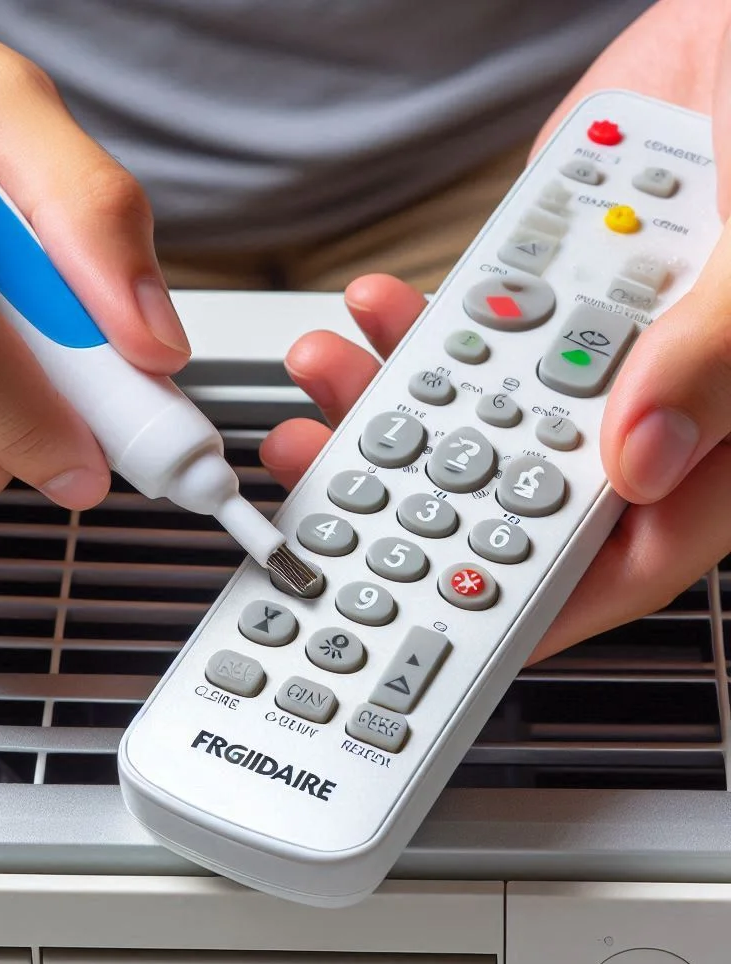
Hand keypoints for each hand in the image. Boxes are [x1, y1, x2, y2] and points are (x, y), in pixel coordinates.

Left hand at [260, 271, 729, 662]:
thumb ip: (717, 359)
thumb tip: (640, 459)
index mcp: (723, 438)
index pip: (621, 557)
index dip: (524, 599)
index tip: (434, 614)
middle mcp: (650, 407)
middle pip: (522, 492)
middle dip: (419, 500)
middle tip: (339, 492)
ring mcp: (588, 353)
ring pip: (475, 414)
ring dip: (390, 406)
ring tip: (328, 379)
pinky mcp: (541, 294)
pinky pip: (463, 334)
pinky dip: (411, 327)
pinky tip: (371, 310)